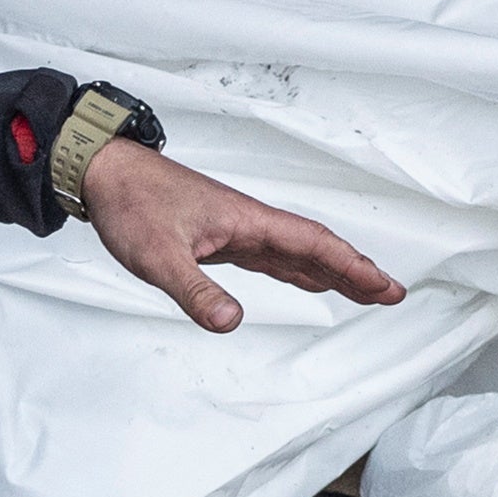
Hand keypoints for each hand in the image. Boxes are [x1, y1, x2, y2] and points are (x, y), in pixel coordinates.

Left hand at [81, 140, 403, 333]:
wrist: (104, 173)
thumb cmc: (131, 203)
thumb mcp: (158, 256)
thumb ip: (194, 290)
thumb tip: (231, 323)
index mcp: (247, 220)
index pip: (313, 243)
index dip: (352, 266)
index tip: (386, 286)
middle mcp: (250, 223)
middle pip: (316, 247)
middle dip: (356, 271)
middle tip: (393, 294)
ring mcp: (237, 230)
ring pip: (297, 252)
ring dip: (333, 271)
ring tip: (366, 291)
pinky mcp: (221, 237)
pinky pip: (273, 256)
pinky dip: (299, 270)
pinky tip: (308, 280)